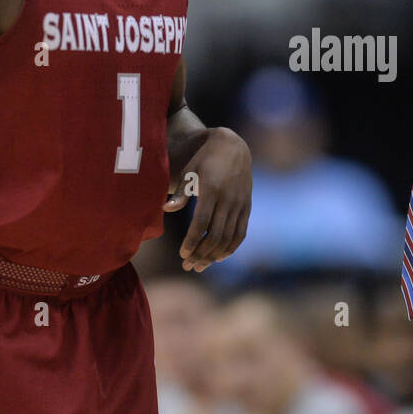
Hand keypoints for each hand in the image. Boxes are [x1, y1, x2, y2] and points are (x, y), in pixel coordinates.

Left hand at [163, 127, 251, 271]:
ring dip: (213, 255)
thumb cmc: (204, 160)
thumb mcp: (190, 171)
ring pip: (228, 238)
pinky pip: (240, 233)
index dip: (191, 241)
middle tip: (187, 265)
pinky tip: (218, 258)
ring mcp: (240, 204)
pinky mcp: (247, 207)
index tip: (182, 254)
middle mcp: (228, 199)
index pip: (201, 223)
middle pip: (215, 235)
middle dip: (200, 254)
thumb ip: (181, 193)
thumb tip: (165, 209)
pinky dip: (230, 248)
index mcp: (211, 189)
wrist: (233, 147)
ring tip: (199, 266)